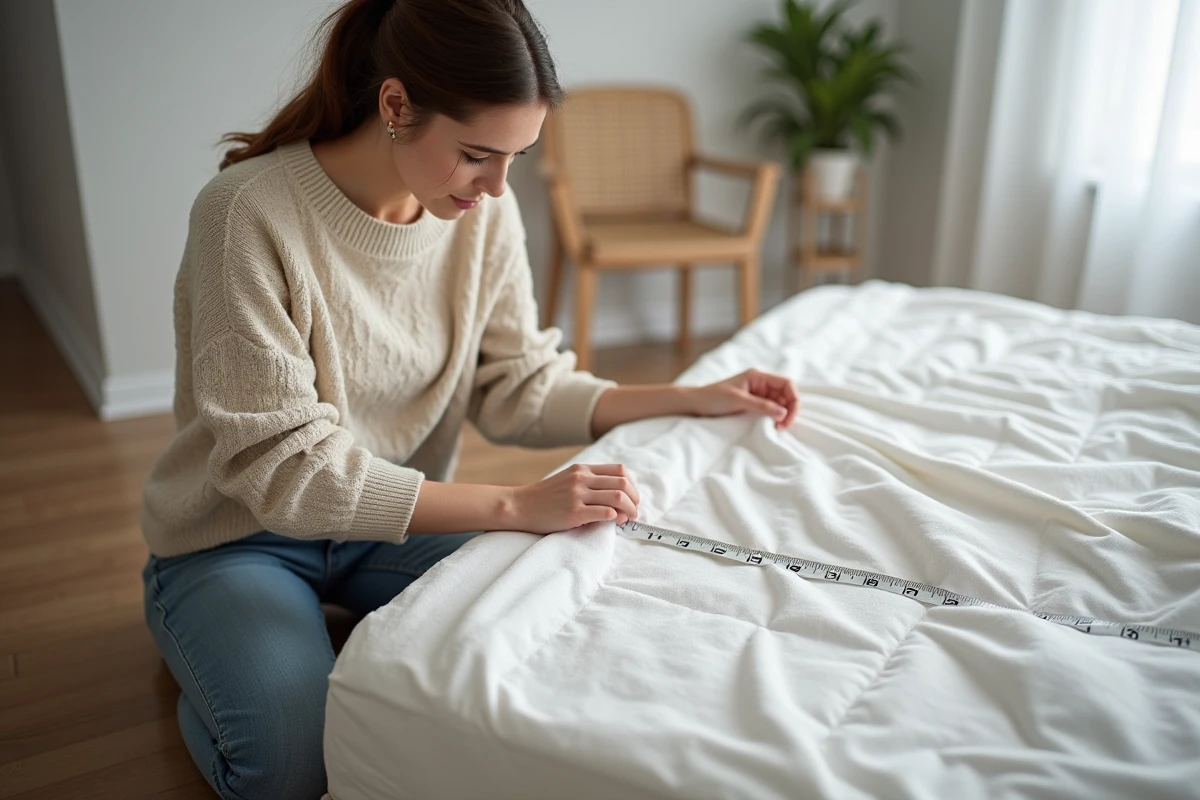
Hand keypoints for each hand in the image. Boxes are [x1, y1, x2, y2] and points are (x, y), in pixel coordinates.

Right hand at [509, 463, 640, 533]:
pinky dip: (615, 518)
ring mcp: (577, 495)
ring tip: (628, 519)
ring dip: (629, 510)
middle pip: (623, 483)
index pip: (620, 470)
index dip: (632, 485)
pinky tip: (614, 522)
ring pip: (617, 497)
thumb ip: (589, 483)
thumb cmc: (545, 498)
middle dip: (635, 499)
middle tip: (634, 511)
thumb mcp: (567, 481)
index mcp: (582, 469)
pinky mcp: (573, 512)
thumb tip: (617, 497)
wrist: (519, 506)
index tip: (632, 498)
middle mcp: (581, 479)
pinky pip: (604, 513)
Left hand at [688, 369, 800, 429]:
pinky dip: (774, 417)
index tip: (788, 417)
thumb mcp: (738, 400)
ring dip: (782, 415)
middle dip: (789, 410)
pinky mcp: (753, 404)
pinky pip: (770, 409)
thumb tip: (784, 413)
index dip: (793, 400)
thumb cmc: (712, 397)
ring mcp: (757, 393)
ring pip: (780, 403)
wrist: (694, 403)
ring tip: (777, 428)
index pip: (786, 384)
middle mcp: (760, 383)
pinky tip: (771, 426)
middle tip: (782, 427)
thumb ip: (761, 406)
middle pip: (786, 394)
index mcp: (758, 376)